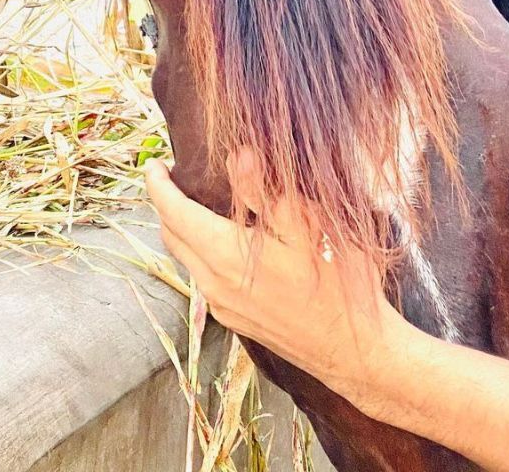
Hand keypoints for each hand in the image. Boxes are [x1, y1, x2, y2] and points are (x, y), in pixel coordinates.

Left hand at [145, 158, 408, 400]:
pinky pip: (203, 278)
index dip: (158, 186)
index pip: (173, 214)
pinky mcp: (234, 319)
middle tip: (175, 179)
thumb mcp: (310, 229)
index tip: (154, 165)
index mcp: (226, 256)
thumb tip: (238, 156)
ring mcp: (222, 305)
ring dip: (184, 230)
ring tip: (199, 203)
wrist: (354, 352)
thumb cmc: (339, 287)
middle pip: (172, 236)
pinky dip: (201, 252)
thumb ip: (266, 194)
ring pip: (186, 258)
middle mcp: (214, 283)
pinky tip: (225, 241)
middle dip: (166, 204)